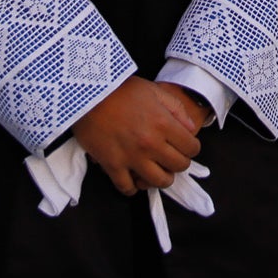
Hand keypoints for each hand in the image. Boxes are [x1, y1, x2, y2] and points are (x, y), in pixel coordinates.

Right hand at [72, 76, 201, 195]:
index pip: (191, 148)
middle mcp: (151, 144)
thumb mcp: (153, 90)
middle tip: (170, 157)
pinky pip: (127, 188)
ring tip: (155, 170)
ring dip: (161, 179)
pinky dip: (132, 188)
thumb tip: (190, 128)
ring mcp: (132, 157)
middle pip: (179, 166)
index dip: (191, 148)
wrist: (86, 93)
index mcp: (163, 123)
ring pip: (159, 182)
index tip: (184, 146)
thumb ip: (176, 108)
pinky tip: (132, 178)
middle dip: (179, 163)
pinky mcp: (112, 165)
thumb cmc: (120, 89)